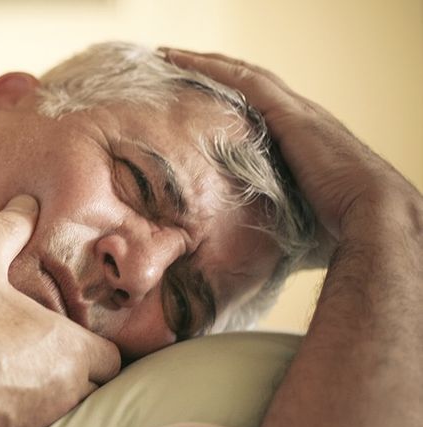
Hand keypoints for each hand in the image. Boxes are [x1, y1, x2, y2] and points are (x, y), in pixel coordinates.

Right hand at [0, 195, 120, 426]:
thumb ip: (7, 229)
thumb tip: (26, 201)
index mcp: (68, 351)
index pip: (113, 360)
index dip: (96, 346)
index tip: (72, 335)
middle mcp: (59, 396)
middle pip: (91, 393)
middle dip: (77, 377)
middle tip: (43, 354)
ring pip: (57, 417)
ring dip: (45, 399)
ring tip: (10, 375)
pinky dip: (9, 420)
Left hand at [162, 48, 418, 249]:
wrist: (372, 220)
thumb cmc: (336, 234)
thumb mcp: (291, 222)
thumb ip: (267, 223)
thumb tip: (239, 252)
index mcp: (302, 142)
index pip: (257, 110)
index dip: (228, 99)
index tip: (197, 97)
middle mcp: (301, 119)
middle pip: (249, 86)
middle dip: (214, 74)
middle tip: (176, 65)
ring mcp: (297, 114)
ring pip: (244, 76)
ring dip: (206, 64)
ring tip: (171, 56)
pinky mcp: (290, 115)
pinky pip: (244, 82)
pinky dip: (213, 69)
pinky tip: (184, 62)